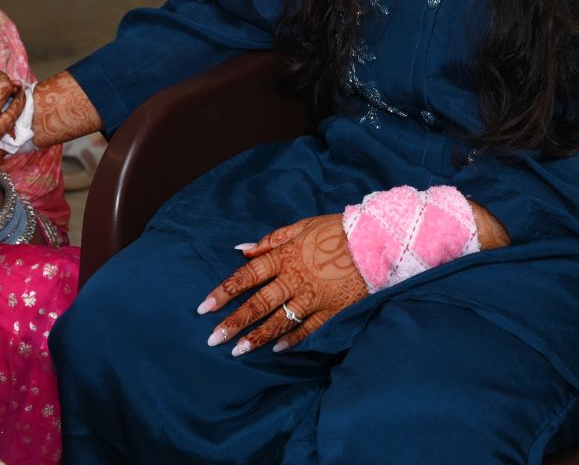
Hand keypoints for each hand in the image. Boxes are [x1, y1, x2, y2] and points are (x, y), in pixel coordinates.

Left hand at [196, 214, 367, 355]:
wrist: (375, 240)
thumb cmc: (335, 230)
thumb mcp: (301, 227)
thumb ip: (270, 240)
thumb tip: (241, 249)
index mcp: (285, 256)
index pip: (247, 276)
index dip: (224, 292)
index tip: (204, 308)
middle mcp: (295, 278)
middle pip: (259, 303)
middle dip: (234, 322)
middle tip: (212, 339)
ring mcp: (313, 297)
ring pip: (280, 320)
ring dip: (258, 336)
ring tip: (237, 351)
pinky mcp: (332, 310)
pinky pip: (309, 328)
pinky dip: (293, 339)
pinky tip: (276, 349)